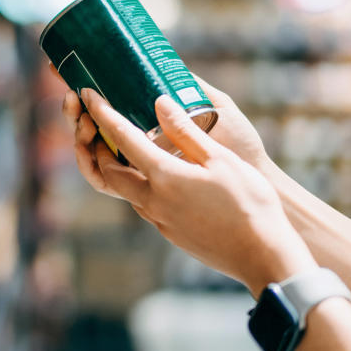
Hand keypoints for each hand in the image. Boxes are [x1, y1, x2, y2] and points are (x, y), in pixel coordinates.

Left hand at [70, 88, 314, 292]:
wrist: (262, 256)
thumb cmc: (249, 203)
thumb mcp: (220, 159)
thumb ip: (186, 131)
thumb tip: (160, 103)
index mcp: (164, 176)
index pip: (122, 138)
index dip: (103, 113)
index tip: (89, 94)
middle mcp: (152, 201)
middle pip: (111, 171)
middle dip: (101, 147)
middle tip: (104, 128)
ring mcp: (159, 220)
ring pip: (127, 191)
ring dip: (120, 169)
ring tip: (130, 149)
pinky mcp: (170, 233)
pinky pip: (145, 205)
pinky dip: (141, 186)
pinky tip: (160, 178)